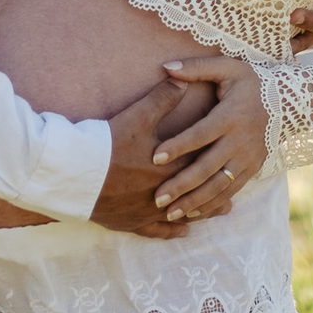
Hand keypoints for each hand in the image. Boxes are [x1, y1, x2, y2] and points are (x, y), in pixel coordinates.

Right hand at [91, 75, 230, 238]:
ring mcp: (149, 211)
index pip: (202, 163)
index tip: (233, 158)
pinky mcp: (132, 223)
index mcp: (172, 167)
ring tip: (220, 210)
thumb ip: (164, 98)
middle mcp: (166, 193)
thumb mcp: (139, 116)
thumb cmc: (109, 143)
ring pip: (184, 214)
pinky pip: (158, 230)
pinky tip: (183, 232)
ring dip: (202, 211)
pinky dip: (172, 231)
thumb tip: (183, 80)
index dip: (217, 160)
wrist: (77, 173)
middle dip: (216, 191)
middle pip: (197, 192)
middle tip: (234, 192)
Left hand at [147, 56, 267, 220]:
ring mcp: (247, 159)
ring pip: (219, 186)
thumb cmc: (251, 81)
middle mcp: (240, 141)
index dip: (178, 146)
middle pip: (207, 167)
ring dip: (194, 202)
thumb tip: (166, 67)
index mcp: (230, 116)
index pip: (201, 134)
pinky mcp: (252, 170)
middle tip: (157, 197)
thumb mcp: (228, 67)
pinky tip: (192, 214)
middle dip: (181, 184)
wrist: (288, 102)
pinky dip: (211, 205)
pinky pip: (230, 192)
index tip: (155, 157)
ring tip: (170, 213)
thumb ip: (197, 67)